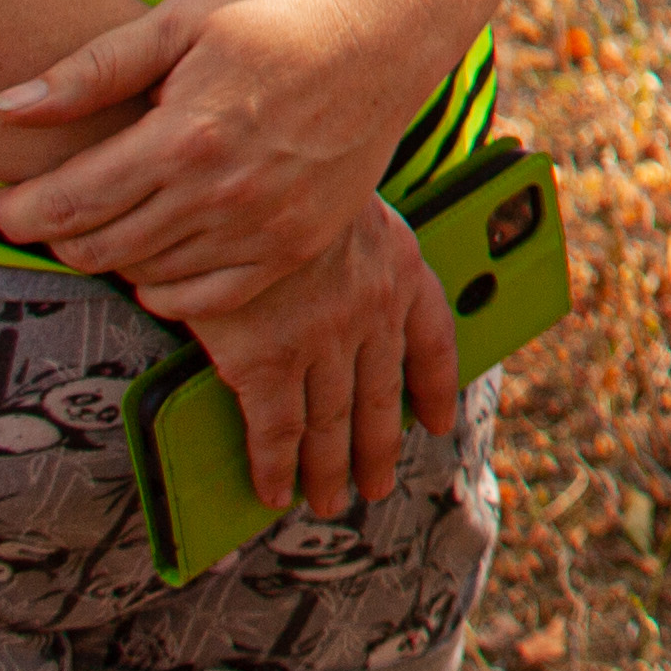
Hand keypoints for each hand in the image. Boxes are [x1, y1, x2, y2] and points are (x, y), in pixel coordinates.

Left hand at [0, 0, 445, 314]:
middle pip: (97, 249)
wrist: (383, 43)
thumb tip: (3, 108)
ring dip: (109, 255)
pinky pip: (204, 302)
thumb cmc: (274, 24)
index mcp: (184, 136)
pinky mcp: (295, 250)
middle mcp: (222, 195)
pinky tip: (157, 252)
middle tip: (48, 210)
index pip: (68, 203)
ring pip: (144, 276)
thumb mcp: (179, 25)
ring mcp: (264, 230)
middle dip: (54, 235)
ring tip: (107, 219)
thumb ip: (90, 71)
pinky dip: (165, 288)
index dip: (17, 212)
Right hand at [180, 194, 462, 532]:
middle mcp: (370, 307)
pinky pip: (275, 431)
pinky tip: (271, 492)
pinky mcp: (264, 359)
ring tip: (327, 502)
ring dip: (329, 469)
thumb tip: (345, 277)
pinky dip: (274, 468)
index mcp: (398, 262)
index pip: (433, 335)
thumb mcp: (342, 197)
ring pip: (330, 423)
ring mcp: (321, 337)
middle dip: (378, 447)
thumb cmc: (281, 172)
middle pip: (378, 395)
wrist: (234, 168)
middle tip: (377, 485)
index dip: (435, 384)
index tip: (436, 420)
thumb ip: (357, 241)